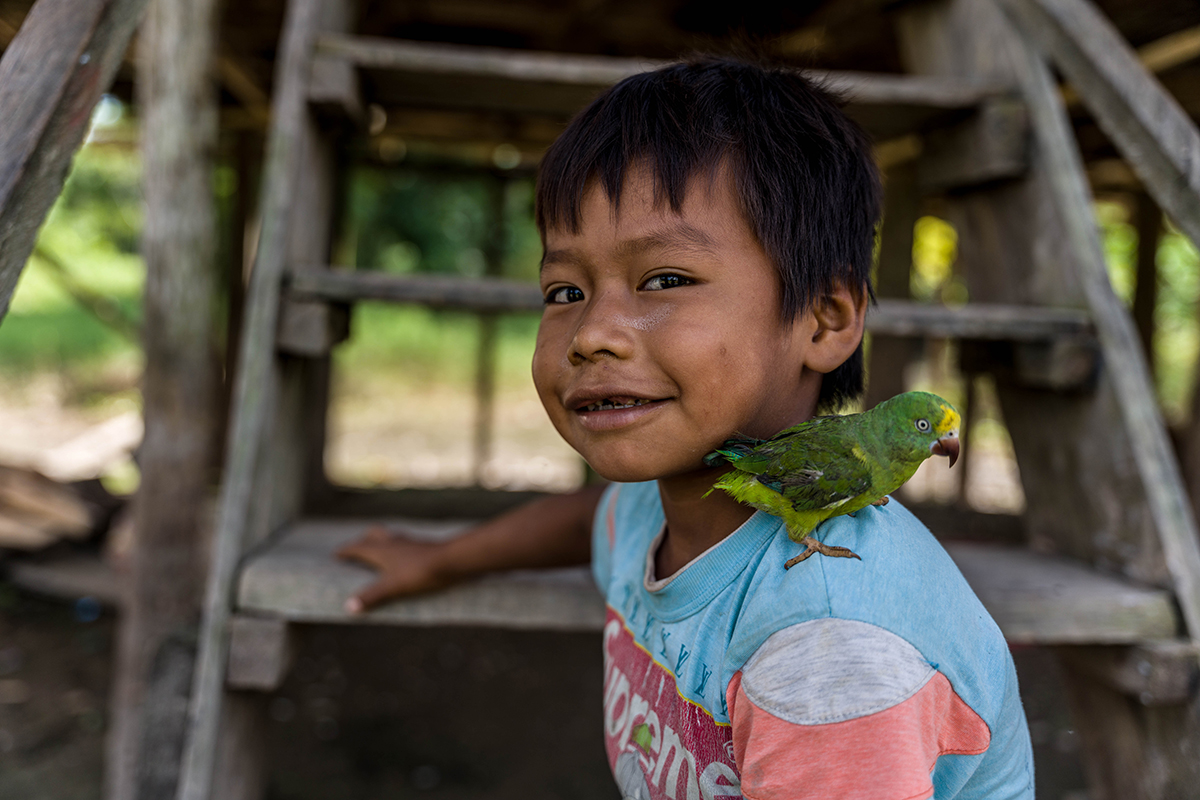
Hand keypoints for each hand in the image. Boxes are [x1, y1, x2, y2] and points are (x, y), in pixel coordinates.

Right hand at [335, 526, 454, 613]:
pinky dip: (399, 549)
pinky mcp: (423, 547)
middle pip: (374, 534)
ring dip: (383, 543)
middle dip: (364, 540)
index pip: (358, 547)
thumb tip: (348, 607)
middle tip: (358, 548)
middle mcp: (393, 541)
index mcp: (381, 549)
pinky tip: (405, 559)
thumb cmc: (420, 572)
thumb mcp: (392, 587)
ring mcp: (410, 543)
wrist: (452, 560)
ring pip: (391, 537)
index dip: (346, 551)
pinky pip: (406, 545)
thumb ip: (371, 596)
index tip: (336, 554)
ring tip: (380, 553)